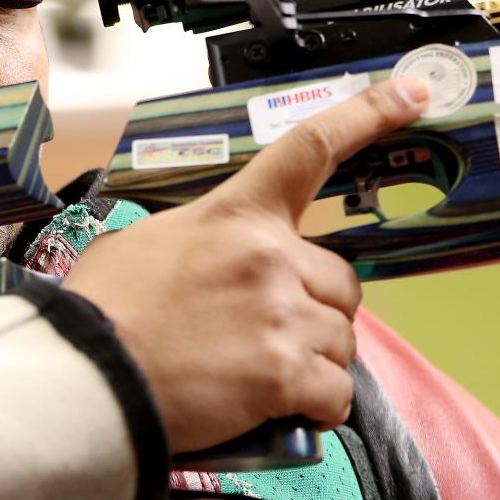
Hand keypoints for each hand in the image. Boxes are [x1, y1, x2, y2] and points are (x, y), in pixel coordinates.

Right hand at [63, 77, 428, 452]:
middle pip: (342, 280)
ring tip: (258, 370)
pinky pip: (337, 394)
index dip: (368, 115)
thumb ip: (201, 236)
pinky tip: (278, 404)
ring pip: (343, 339)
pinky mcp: (284, 376)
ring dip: (313, 359)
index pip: (311, 148)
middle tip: (272, 330)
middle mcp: (270, 257)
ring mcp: (281, 316)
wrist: (88, 374)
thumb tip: (212, 256)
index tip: (411, 94)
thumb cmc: (107, 310)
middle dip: (318, 308)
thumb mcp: (146, 241)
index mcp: (236, 214)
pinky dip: (315, 405)